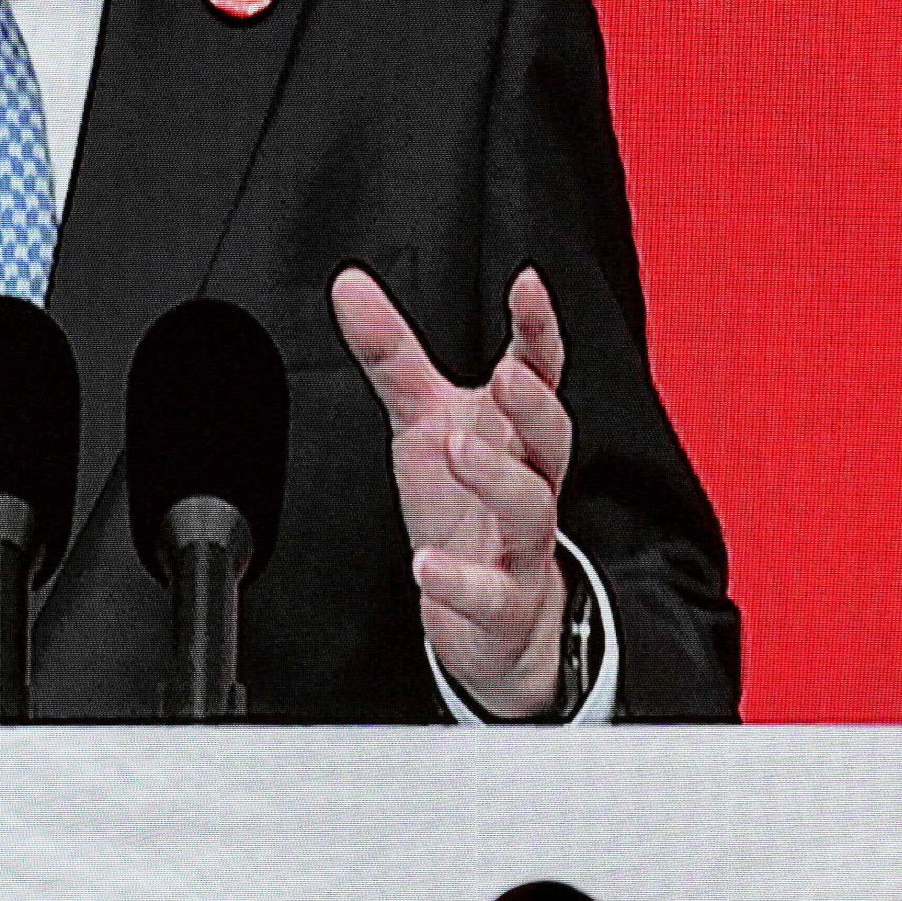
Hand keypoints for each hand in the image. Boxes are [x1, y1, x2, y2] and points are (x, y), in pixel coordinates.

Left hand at [332, 264, 576, 718]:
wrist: (496, 616)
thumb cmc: (466, 505)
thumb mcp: (422, 421)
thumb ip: (392, 354)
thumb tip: (349, 283)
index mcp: (515, 433)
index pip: (538, 373)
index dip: (538, 330)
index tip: (526, 285)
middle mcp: (530, 483)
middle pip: (551, 440)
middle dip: (534, 405)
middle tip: (507, 376)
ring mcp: (522, 546)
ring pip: (531, 509)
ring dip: (499, 478)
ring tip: (458, 447)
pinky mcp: (505, 605)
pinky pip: (493, 595)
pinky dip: (462, 582)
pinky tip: (428, 565)